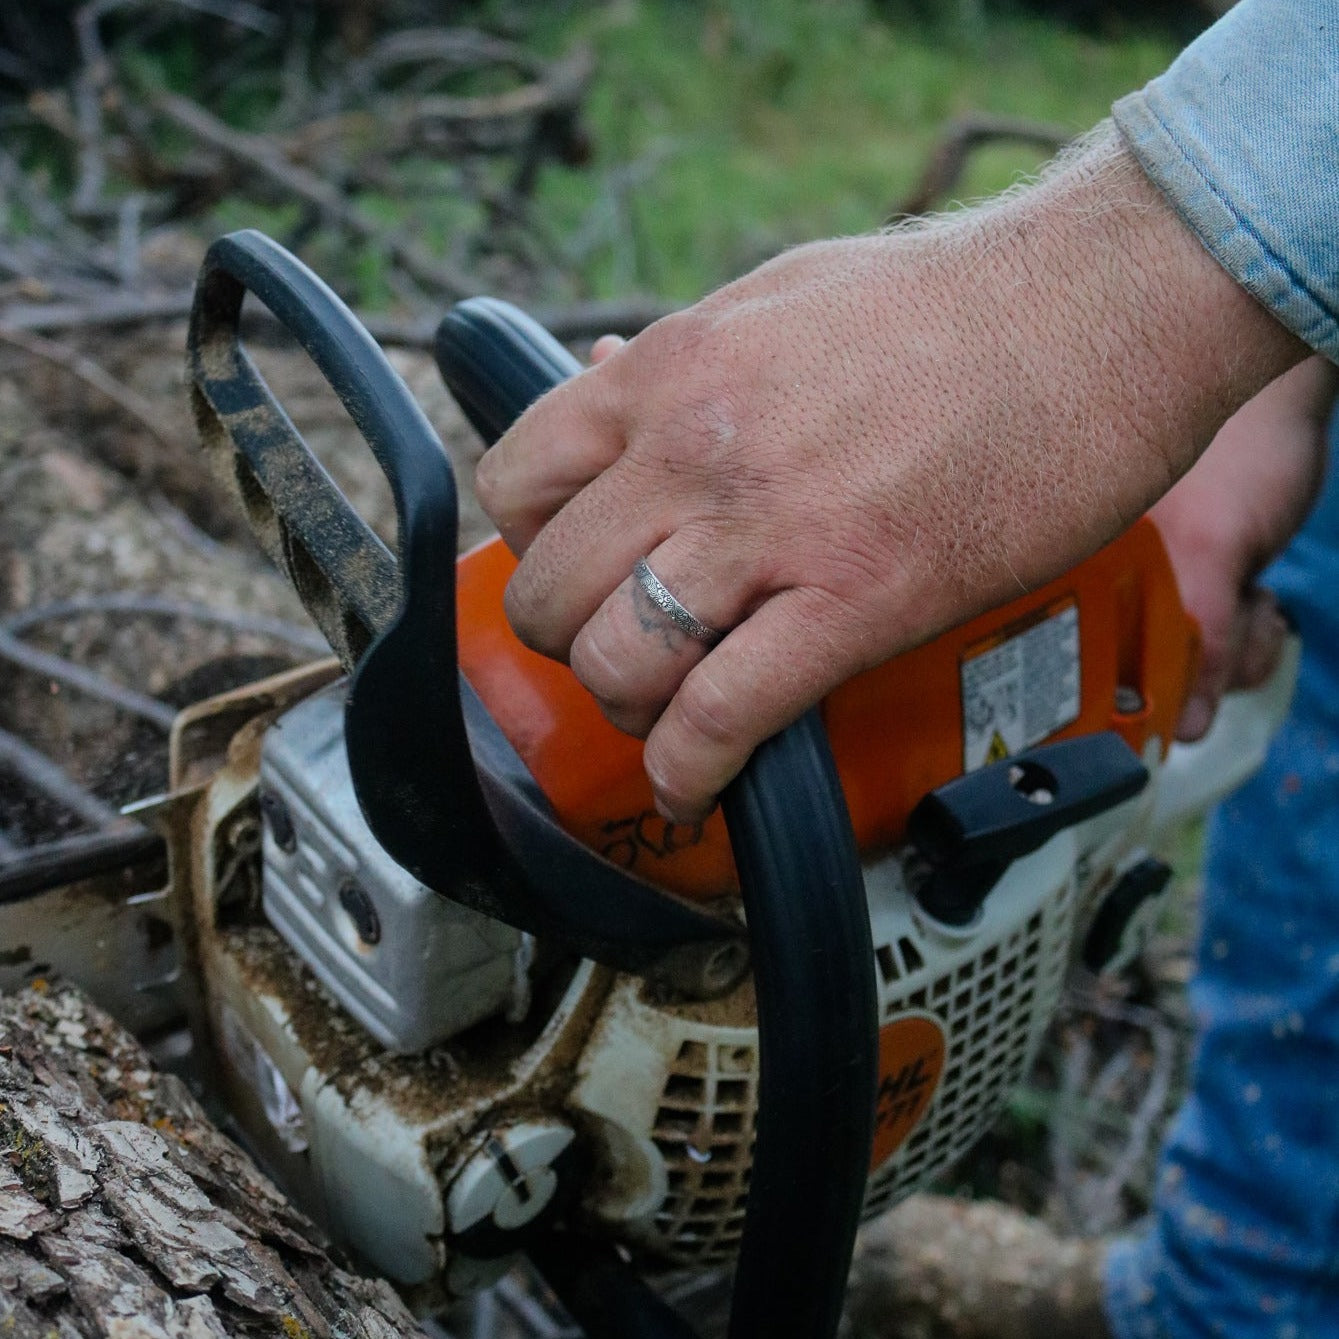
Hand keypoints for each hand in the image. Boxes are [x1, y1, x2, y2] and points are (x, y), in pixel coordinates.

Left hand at [478, 127, 1304, 821]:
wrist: (1097, 305)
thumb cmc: (951, 300)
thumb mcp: (777, 296)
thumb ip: (682, 360)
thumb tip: (607, 378)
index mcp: (670, 370)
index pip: (514, 483)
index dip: (529, 547)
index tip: (574, 569)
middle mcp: (695, 449)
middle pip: (551, 593)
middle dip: (571, 645)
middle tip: (622, 652)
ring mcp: (772, 529)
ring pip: (619, 663)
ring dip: (630, 711)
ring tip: (666, 715)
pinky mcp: (857, 600)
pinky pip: (721, 717)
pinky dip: (690, 772)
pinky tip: (695, 786)